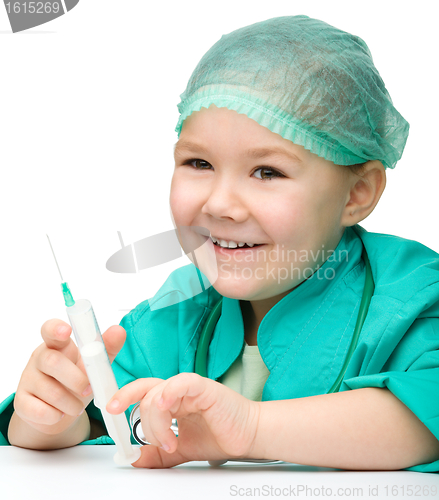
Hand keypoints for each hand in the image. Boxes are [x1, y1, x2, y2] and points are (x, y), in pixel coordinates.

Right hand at [13, 319, 125, 435]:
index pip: (50, 330)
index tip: (67, 331)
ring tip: (77, 405)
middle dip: (75, 378)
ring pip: (49, 390)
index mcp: (58, 345)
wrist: (59, 413)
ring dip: (70, 402)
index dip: (56, 328)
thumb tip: (119, 330)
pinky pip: (39, 410)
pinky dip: (55, 415)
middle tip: (88, 389)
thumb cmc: (76, 382)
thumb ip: (105, 348)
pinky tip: (59, 413)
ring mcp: (28, 379)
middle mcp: (40, 358)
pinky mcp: (22, 402)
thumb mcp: (93, 365)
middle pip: (52, 361)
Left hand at [106, 373, 260, 467]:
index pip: (141, 392)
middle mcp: (177, 391)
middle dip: (138, 416)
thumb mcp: (181, 450)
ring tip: (170, 443)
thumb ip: (157, 454)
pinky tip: (168, 406)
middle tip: (146, 435)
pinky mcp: (204, 387)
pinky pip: (181, 383)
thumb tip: (133, 459)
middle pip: (144, 394)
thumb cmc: (220, 436)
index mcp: (171, 401)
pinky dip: (169, 392)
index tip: (110, 410)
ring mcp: (189, 388)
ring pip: (157, 394)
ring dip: (157, 423)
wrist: (248, 436)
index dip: (124, 396)